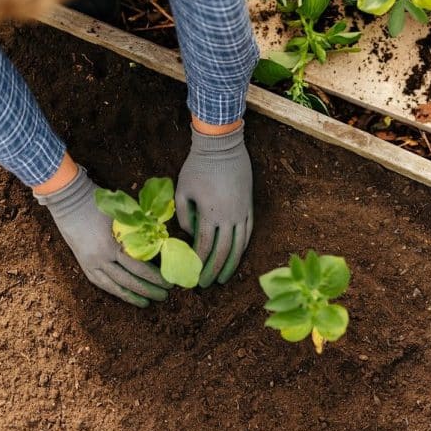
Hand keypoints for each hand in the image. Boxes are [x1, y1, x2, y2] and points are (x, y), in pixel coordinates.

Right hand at [35, 166, 170, 306]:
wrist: (69, 201)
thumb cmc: (99, 203)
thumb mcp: (122, 214)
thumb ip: (138, 229)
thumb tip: (160, 241)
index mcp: (113, 244)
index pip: (139, 267)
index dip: (155, 277)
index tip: (168, 282)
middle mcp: (101, 258)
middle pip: (129, 280)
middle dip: (148, 289)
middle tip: (164, 296)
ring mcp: (90, 263)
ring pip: (114, 286)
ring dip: (132, 296)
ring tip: (147, 302)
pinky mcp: (84, 264)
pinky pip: (101, 283)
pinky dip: (115, 291)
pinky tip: (126, 295)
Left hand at [176, 122, 253, 287]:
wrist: (222, 146)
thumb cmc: (197, 167)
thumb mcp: (182, 190)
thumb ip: (183, 216)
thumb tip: (188, 234)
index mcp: (210, 214)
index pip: (204, 247)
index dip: (198, 264)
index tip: (191, 277)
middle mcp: (229, 217)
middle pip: (223, 251)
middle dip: (213, 270)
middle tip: (205, 284)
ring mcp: (242, 212)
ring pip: (239, 245)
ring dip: (231, 264)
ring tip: (223, 278)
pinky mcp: (249, 206)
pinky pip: (248, 232)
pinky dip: (243, 247)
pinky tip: (237, 255)